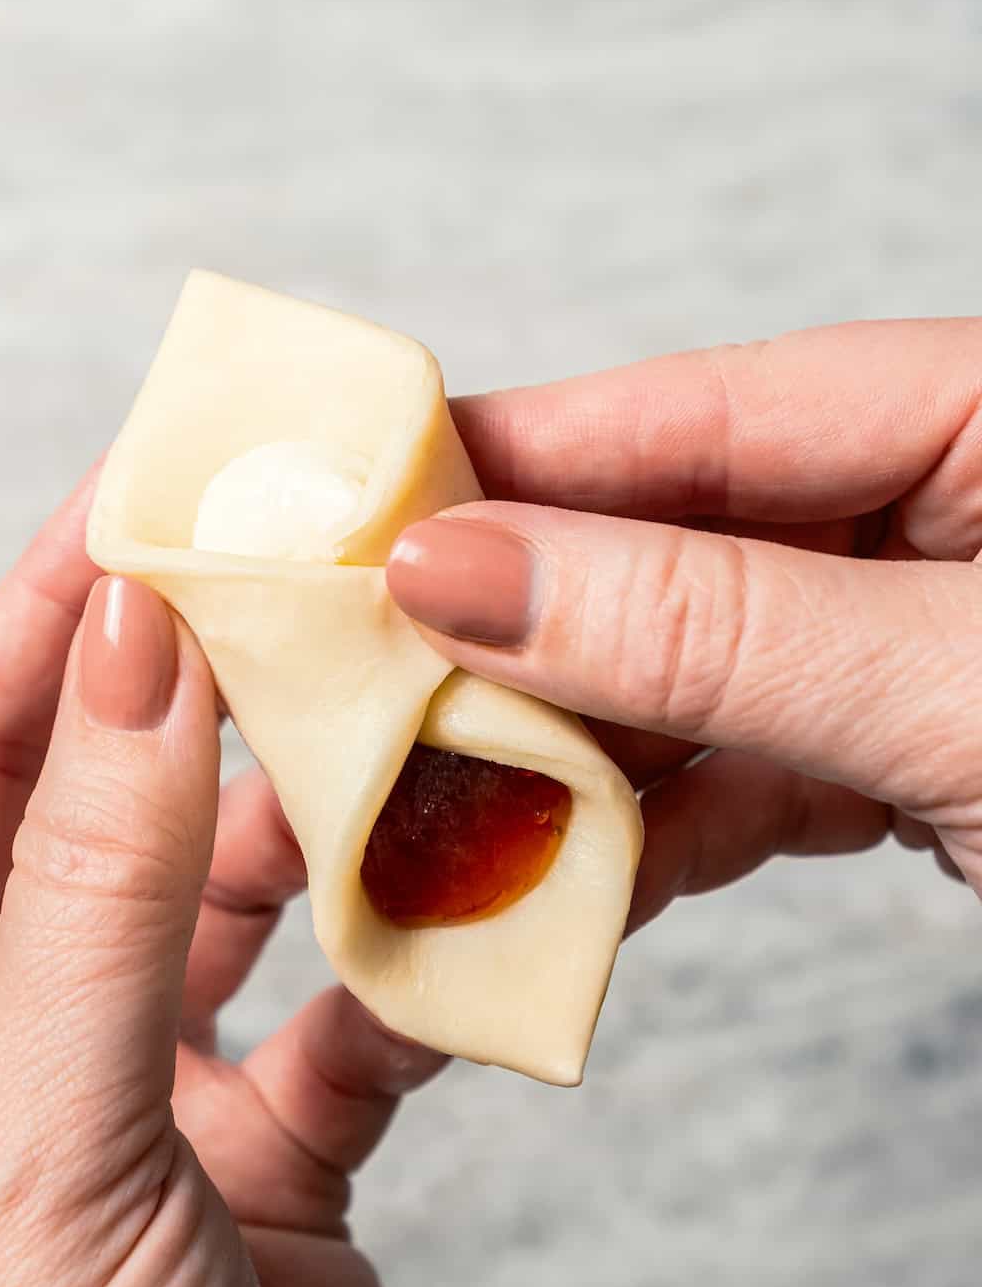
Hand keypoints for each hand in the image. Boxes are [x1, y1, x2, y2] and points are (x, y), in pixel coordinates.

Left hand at [0, 471, 442, 1286]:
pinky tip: (461, 900)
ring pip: (233, 901)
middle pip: (103, 813)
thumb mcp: (46, 1143)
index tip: (139, 498)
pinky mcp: (272, 1164)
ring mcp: (144, 1101)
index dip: (43, 626)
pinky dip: (406, 959)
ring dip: (312, 818)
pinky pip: (346, 1018)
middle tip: (292, 567)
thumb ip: (94, 890)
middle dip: (193, 696)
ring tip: (392, 708)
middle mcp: (4, 1046)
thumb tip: (129, 640)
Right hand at [387, 320, 981, 931]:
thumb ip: (708, 627)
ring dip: (578, 750)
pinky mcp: (915, 762)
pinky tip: (568, 874)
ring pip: (700, 672)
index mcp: (976, 412)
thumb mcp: (946, 687)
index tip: (368, 514)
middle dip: (531, 625)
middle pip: (681, 543)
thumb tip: (462, 570)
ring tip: (435, 795)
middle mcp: (940, 506)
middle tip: (366, 668)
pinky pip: (757, 775)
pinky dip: (667, 832)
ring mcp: (918, 640)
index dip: (525, 463)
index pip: (706, 412)